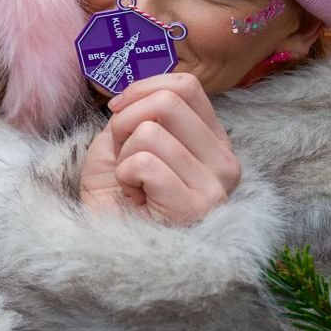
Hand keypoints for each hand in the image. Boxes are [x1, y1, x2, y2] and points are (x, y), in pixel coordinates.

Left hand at [79, 73, 240, 225]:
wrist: (105, 245)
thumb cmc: (115, 196)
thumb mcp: (123, 140)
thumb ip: (139, 111)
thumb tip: (136, 91)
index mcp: (213, 141)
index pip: (187, 86)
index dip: (142, 90)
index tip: (118, 112)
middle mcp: (224, 162)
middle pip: (168, 101)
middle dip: (126, 121)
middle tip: (123, 156)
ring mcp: (214, 188)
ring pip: (150, 132)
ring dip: (123, 157)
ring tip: (132, 184)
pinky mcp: (194, 208)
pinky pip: (144, 163)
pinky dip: (125, 178)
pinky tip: (135, 200)